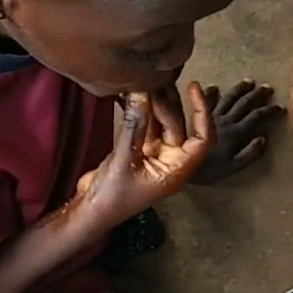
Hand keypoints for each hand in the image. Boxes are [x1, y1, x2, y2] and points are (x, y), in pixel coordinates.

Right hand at [76, 83, 212, 228]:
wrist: (90, 211)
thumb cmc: (112, 196)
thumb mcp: (124, 159)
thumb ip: (135, 125)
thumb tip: (141, 92)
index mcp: (177, 170)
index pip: (201, 137)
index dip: (201, 111)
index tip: (193, 87)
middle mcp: (171, 162)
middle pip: (179, 126)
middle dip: (169, 103)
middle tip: (154, 80)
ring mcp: (155, 156)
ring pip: (162, 125)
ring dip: (155, 105)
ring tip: (147, 80)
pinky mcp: (139, 152)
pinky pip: (145, 127)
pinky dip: (141, 112)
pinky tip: (134, 94)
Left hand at [190, 79, 281, 184]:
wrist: (181, 165)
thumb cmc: (207, 171)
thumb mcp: (232, 167)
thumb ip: (249, 154)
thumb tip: (263, 138)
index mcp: (235, 133)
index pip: (256, 117)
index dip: (269, 111)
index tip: (280, 107)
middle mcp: (224, 120)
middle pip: (244, 103)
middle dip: (258, 94)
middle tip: (268, 87)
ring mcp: (210, 117)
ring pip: (228, 98)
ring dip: (239, 89)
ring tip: (249, 82)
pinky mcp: (197, 117)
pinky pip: (206, 101)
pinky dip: (212, 93)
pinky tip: (216, 87)